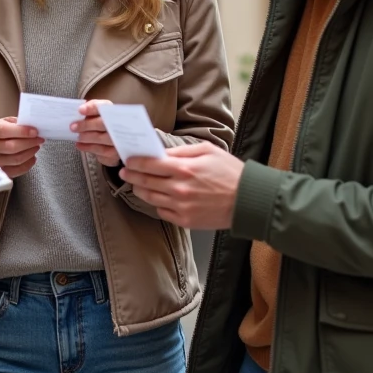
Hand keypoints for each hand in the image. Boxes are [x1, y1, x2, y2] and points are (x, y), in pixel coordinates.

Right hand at [0, 118, 44, 177]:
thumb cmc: (5, 131)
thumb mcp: (10, 122)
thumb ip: (20, 123)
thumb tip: (34, 128)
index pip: (4, 131)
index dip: (22, 131)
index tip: (35, 131)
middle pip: (12, 147)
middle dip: (29, 143)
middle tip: (39, 139)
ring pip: (16, 159)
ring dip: (30, 153)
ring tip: (36, 146)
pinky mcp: (1, 170)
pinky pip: (17, 170)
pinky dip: (28, 164)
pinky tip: (33, 157)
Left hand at [71, 100, 121, 166]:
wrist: (116, 141)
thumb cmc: (102, 124)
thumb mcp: (97, 115)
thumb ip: (90, 111)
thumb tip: (79, 110)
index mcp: (114, 111)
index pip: (104, 106)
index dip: (91, 108)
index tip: (80, 110)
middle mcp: (119, 124)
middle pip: (103, 123)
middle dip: (87, 125)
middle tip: (73, 127)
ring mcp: (119, 140)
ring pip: (102, 138)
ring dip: (86, 137)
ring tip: (77, 137)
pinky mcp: (116, 152)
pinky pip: (102, 150)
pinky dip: (88, 148)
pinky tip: (80, 145)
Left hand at [119, 143, 244, 229]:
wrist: (248, 200)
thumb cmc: (230, 172)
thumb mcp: (208, 151)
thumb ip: (182, 152)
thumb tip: (162, 153)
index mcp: (184, 169)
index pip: (149, 165)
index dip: (135, 162)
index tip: (128, 161)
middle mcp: (179, 189)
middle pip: (146, 182)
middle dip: (132, 176)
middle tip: (125, 173)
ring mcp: (181, 207)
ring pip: (151, 198)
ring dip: (141, 189)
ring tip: (138, 184)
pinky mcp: (185, 220)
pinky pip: (162, 212)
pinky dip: (157, 204)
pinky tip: (158, 197)